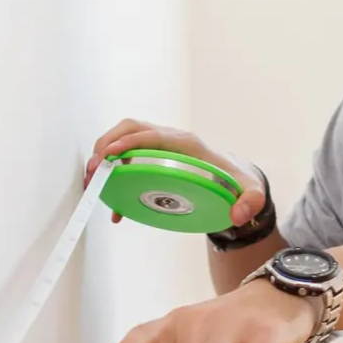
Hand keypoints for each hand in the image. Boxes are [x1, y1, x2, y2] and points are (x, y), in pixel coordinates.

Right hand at [86, 118, 266, 227]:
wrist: (232, 172)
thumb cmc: (235, 179)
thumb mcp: (249, 189)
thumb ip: (250, 201)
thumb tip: (238, 215)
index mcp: (188, 143)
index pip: (153, 135)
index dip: (129, 143)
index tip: (108, 155)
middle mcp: (170, 138)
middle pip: (131, 128)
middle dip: (107, 144)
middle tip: (93, 170)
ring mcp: (158, 142)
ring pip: (124, 136)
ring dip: (104, 153)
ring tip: (92, 180)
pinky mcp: (151, 152)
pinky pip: (125, 153)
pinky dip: (112, 169)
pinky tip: (110, 198)